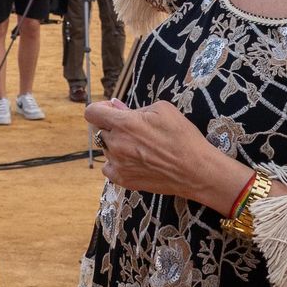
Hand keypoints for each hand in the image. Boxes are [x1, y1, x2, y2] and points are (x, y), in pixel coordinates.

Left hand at [86, 99, 243, 209]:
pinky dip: (116, 163)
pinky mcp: (123, 180)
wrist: (195, 169)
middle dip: (112, 127)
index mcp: (124, 123)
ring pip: (106, 149)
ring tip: (139, 147)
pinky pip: (108, 168)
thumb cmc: (182, 136)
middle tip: (133, 130)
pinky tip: (133, 161)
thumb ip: (134, 107)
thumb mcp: (162, 110)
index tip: (111, 111)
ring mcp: (118, 164)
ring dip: (116, 145)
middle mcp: (116, 144)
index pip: (92, 112)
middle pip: (100, 131)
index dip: (100, 109)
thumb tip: (116, 106)